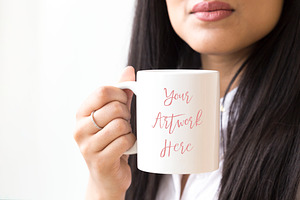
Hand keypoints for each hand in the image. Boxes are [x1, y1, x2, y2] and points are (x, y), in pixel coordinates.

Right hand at [74, 66, 135, 199]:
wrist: (107, 175)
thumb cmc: (111, 139)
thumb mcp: (113, 114)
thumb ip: (119, 92)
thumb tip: (129, 70)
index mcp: (81, 113)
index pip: (102, 92)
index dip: (120, 94)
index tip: (124, 102)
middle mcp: (79, 129)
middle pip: (114, 108)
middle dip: (126, 114)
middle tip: (125, 122)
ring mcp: (87, 147)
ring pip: (121, 125)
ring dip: (129, 130)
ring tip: (123, 135)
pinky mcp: (100, 161)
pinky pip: (124, 142)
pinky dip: (131, 143)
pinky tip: (126, 147)